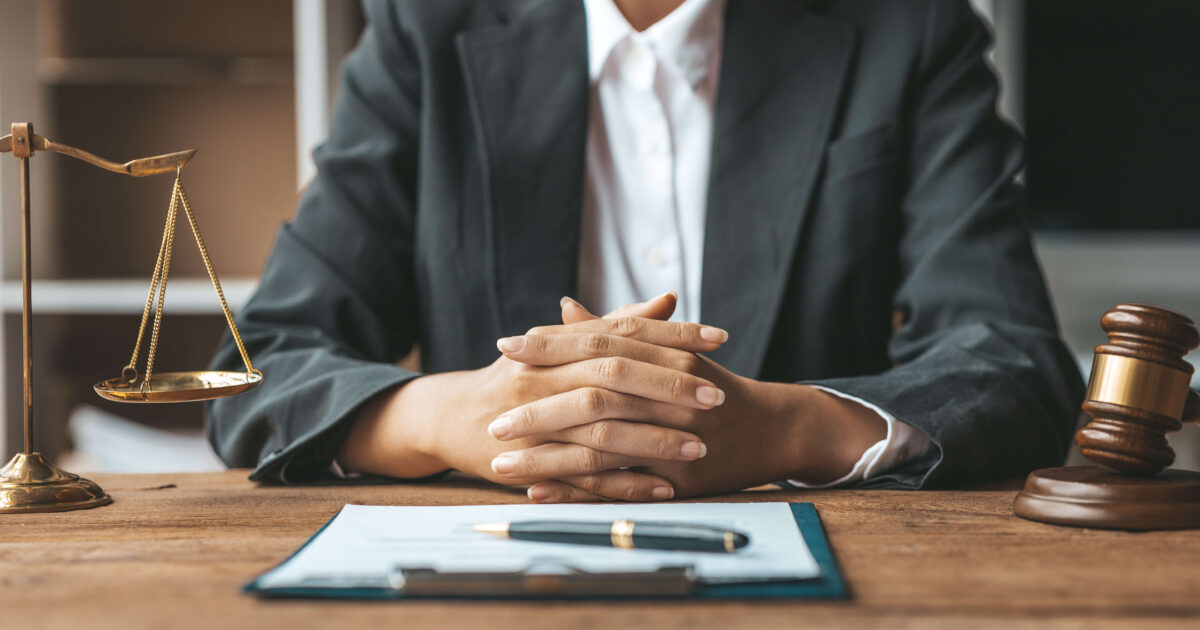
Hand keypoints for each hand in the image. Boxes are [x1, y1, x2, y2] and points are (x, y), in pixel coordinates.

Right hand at [336, 294, 727, 497]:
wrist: (450, 418)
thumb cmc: (518, 377)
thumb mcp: (562, 345)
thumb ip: (616, 322)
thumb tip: (669, 299)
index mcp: (558, 345)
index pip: (622, 331)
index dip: (672, 333)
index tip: (720, 337)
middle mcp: (545, 378)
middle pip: (614, 377)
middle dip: (669, 386)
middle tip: (716, 396)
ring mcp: (537, 422)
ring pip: (602, 429)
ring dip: (654, 439)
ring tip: (700, 446)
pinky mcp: (532, 464)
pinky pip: (584, 476)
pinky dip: (625, 483)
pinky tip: (663, 487)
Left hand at [495, 302, 888, 501]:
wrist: (772, 427)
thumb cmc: (710, 385)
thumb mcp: (668, 351)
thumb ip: (615, 330)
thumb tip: (563, 307)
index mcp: (663, 354)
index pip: (597, 343)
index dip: (550, 345)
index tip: (505, 347)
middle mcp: (668, 392)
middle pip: (592, 396)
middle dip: (537, 409)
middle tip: (493, 421)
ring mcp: (673, 436)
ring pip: (598, 447)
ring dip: (546, 458)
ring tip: (500, 464)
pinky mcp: (677, 477)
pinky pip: (618, 485)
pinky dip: (576, 490)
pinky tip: (539, 492)